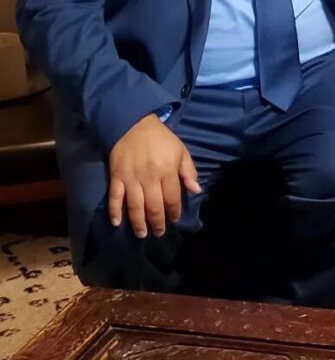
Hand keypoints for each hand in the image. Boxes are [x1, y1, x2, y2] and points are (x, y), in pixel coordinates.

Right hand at [107, 114, 201, 237]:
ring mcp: (131, 179)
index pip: (172, 198)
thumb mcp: (181, 151)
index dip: (174, 212)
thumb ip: (188, 171)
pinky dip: (114, 211)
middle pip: (154, 206)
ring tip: (142, 234)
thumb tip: (195, 190)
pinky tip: (116, 223)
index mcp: (167, 171)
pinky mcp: (116, 177)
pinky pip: (115, 197)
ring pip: (135, 206)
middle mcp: (149, 178)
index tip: (174, 220)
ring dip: (138, 223)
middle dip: (157, 222)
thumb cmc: (161, 140)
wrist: (135, 125)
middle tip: (159, 233)